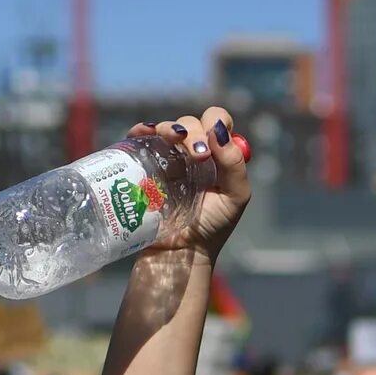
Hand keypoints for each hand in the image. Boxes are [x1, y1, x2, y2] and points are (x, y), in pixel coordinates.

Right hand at [128, 106, 249, 261]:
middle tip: (196, 156)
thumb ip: (234, 164)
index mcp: (217, 155)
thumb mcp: (235, 197)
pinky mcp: (145, 165)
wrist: (178, 253)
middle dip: (193, 131)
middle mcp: (192, 151)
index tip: (210, 146)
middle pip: (191, 122)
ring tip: (170, 140)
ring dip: (169, 127)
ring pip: (167, 127)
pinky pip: (140, 138)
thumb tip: (219, 132)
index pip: (218, 121)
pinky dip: (141, 130)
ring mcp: (167, 157)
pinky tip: (143, 133)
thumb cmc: (211, 228)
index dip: (215, 124)